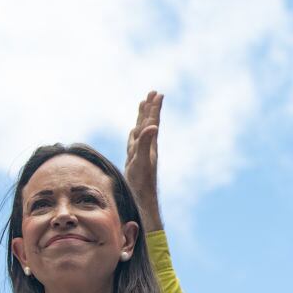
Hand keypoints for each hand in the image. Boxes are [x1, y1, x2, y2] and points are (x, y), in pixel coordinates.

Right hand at [125, 91, 163, 230]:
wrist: (141, 199)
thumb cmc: (142, 182)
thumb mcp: (142, 161)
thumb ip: (146, 143)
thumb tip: (153, 126)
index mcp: (149, 145)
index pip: (152, 122)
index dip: (154, 109)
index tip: (158, 94)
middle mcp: (147, 147)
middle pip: (148, 123)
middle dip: (149, 108)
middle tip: (153, 93)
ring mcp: (141, 153)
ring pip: (141, 131)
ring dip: (143, 117)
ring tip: (144, 105)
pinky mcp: (135, 160)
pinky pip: (135, 142)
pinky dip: (135, 133)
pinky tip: (135, 132)